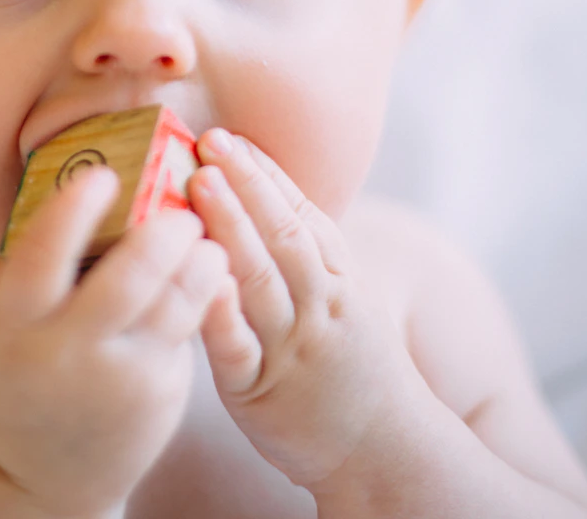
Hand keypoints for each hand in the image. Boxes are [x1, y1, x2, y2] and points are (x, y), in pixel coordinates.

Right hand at [0, 166, 228, 517]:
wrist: (43, 479)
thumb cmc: (19, 383)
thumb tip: (20, 219)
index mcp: (15, 326)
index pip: (41, 257)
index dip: (73, 212)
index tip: (102, 176)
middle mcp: (67, 351)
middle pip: (126, 281)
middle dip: (161, 236)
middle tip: (180, 208)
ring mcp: (119, 377)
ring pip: (173, 305)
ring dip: (199, 263)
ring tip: (206, 237)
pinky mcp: (159, 393)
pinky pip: (189, 330)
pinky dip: (207, 293)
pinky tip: (214, 269)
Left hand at [189, 130, 418, 494]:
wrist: (386, 450)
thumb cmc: (350, 365)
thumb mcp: (344, 299)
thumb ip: (307, 253)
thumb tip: (260, 194)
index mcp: (337, 279)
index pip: (302, 214)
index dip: (265, 173)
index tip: (232, 135)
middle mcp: (318, 305)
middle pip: (283, 235)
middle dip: (246, 184)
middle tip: (211, 141)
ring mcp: (291, 347)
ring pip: (261, 279)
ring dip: (231, 227)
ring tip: (201, 183)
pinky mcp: (260, 390)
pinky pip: (239, 348)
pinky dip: (222, 314)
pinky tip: (201, 280)